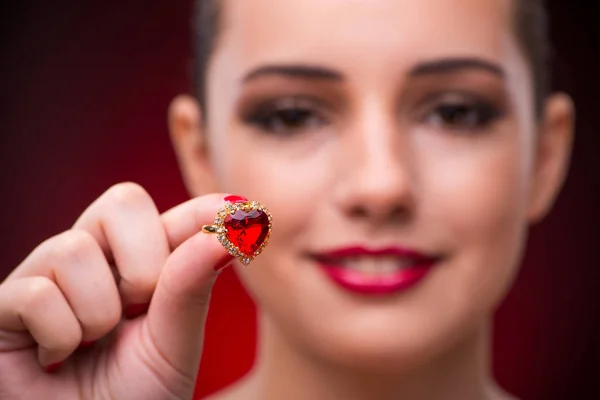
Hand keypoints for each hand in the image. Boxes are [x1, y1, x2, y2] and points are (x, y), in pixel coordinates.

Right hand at [0, 183, 234, 399]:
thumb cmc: (133, 397)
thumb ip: (190, 288)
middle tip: (138, 307)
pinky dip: (60, 336)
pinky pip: (37, 292)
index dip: (204, 211)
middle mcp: (94, 259)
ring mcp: (47, 276)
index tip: (244, 212)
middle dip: (143, 260)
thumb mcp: (172, 344)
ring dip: (98, 312)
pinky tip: (56, 358)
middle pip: (122, 201)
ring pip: (74, 249)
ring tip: (92, 344)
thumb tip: (226, 231)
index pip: (173, 218)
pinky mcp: (6, 306)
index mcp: (140, 265)